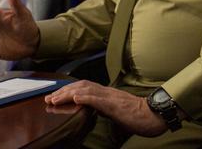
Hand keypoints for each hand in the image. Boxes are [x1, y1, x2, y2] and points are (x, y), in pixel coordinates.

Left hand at [45, 81, 167, 137]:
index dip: (68, 90)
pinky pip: (99, 99)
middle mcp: (106, 92)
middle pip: (81, 86)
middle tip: (49, 98)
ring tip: (56, 98)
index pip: (84, 87)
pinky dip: (86, 97)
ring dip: (69, 93)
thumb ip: (103, 107)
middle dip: (63, 91)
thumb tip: (91, 108)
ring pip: (86, 90)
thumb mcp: (115, 111)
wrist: (153, 115)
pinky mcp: (115, 104)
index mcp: (106, 94)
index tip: (54, 96)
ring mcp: (110, 97)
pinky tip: (76, 98)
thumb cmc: (137, 115)